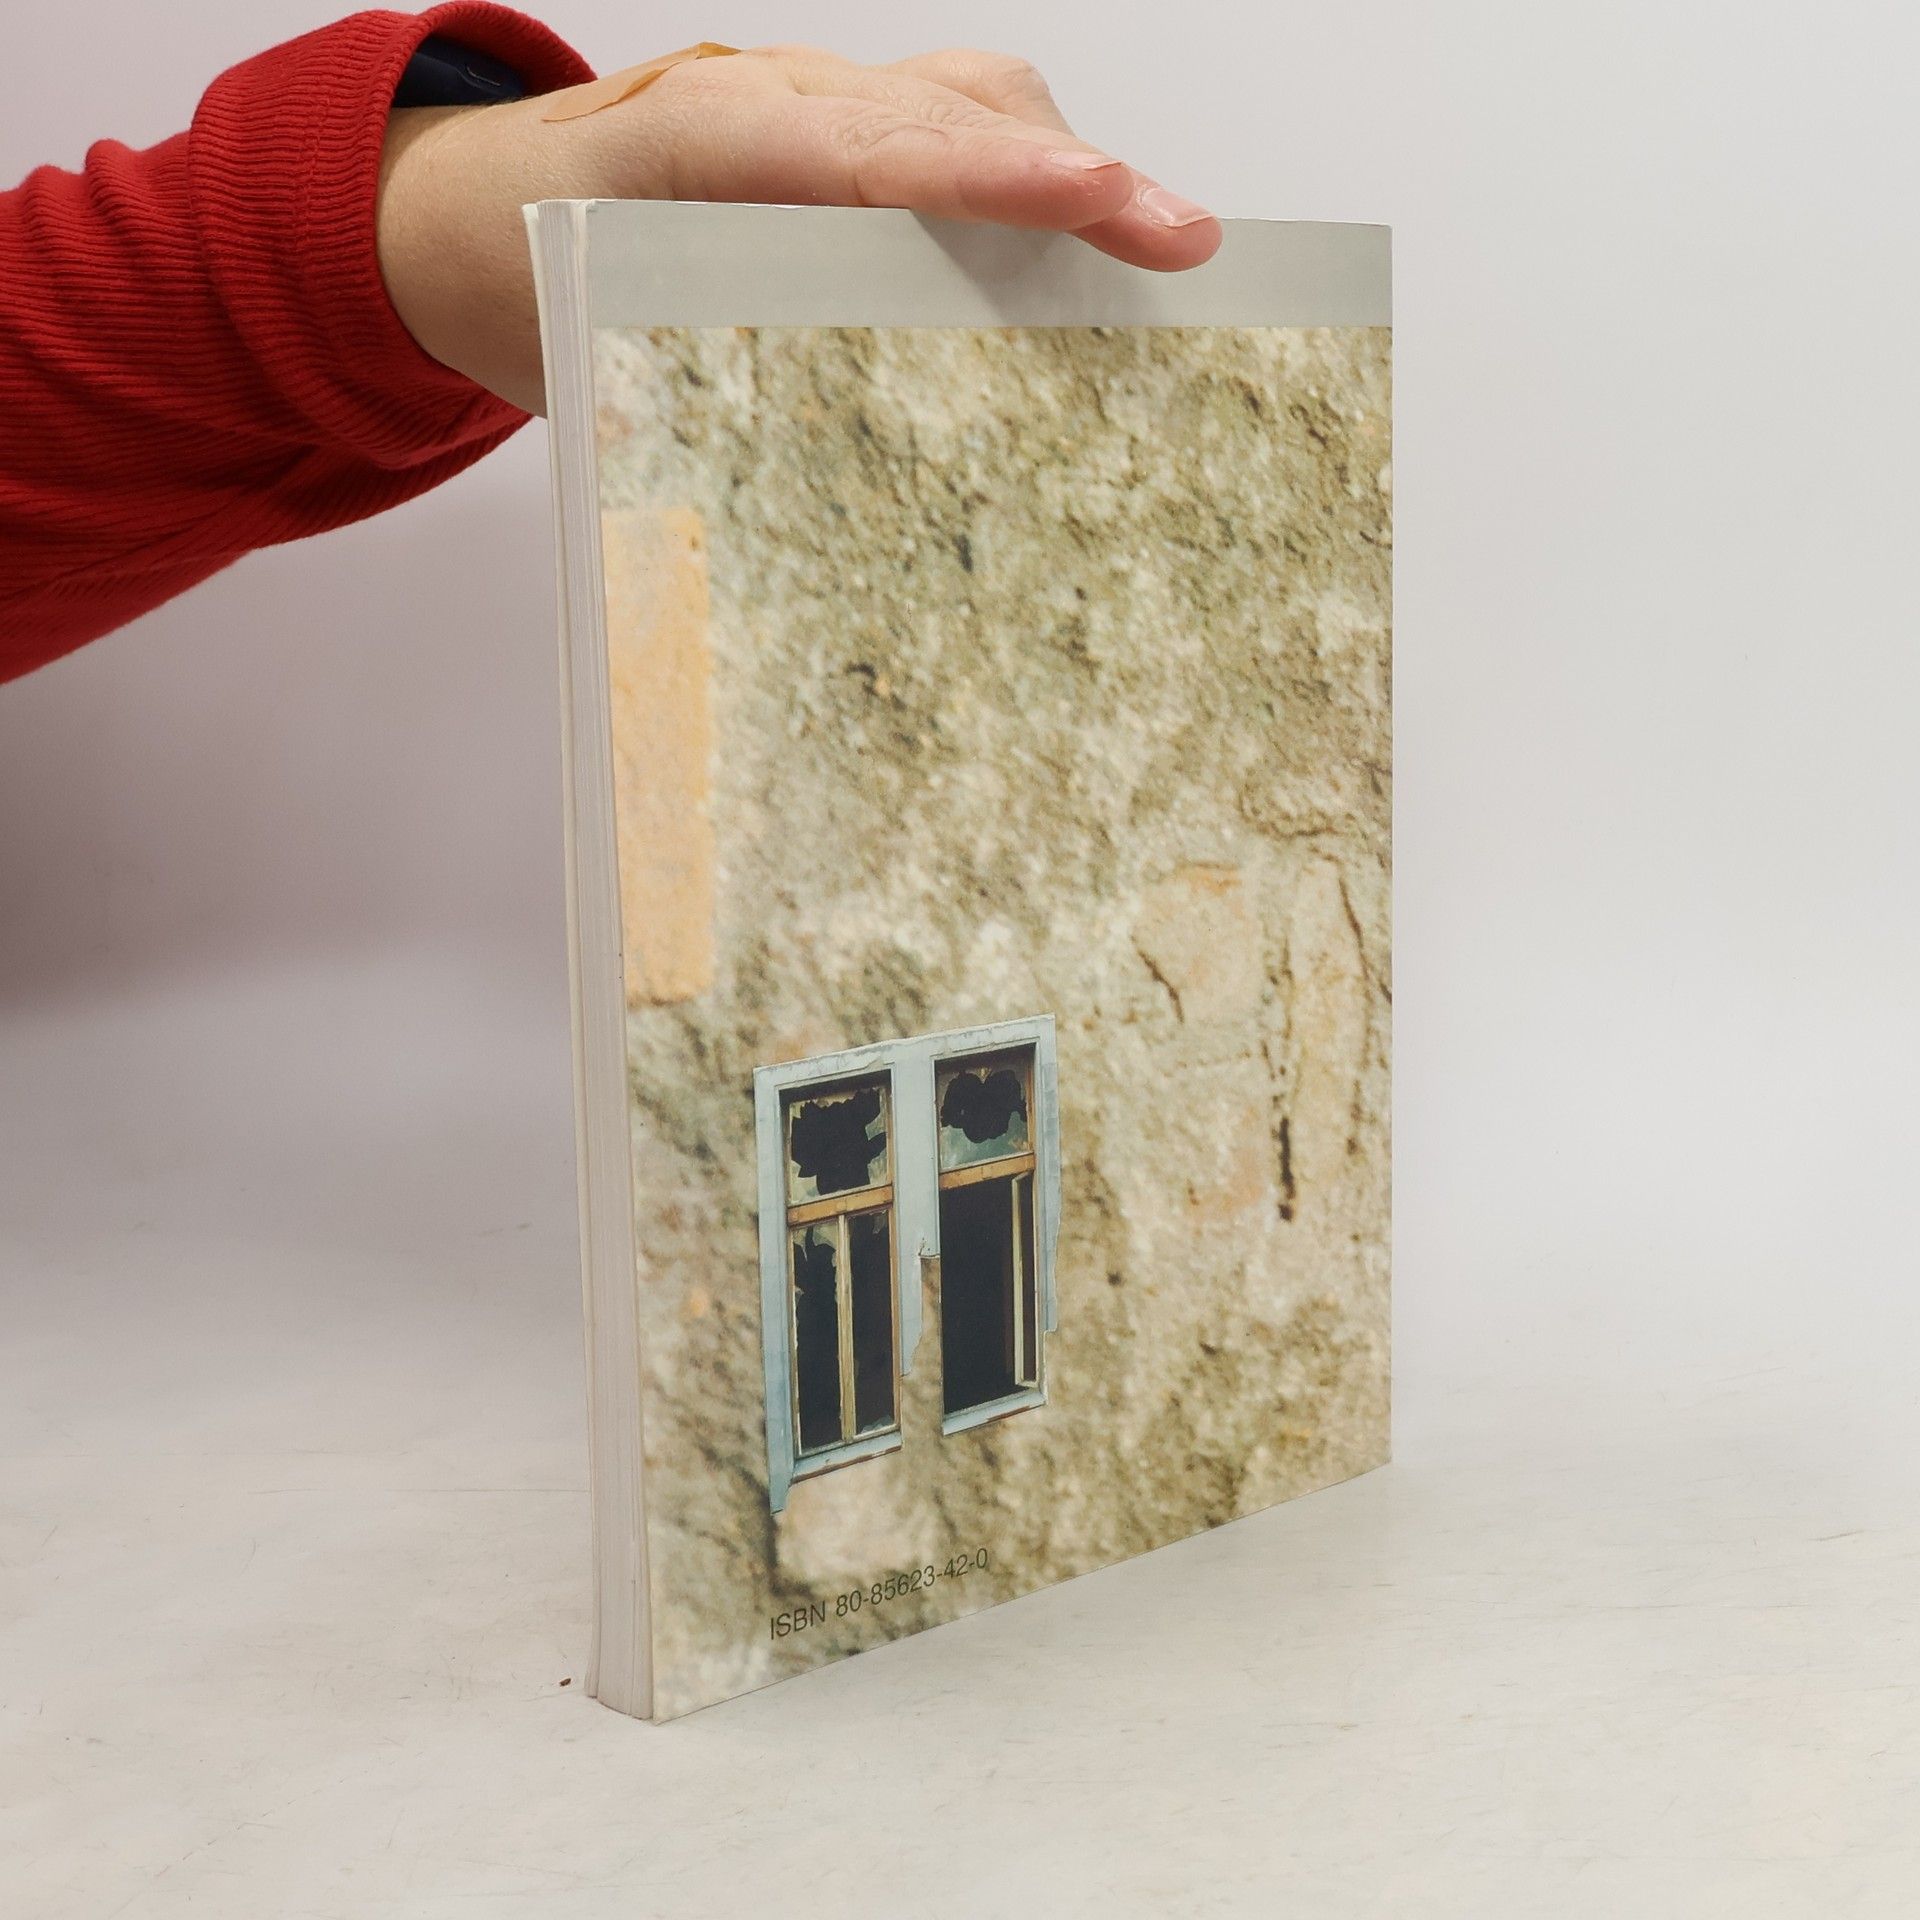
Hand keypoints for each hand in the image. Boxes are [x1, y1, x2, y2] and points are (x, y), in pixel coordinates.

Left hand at [377, 44, 1222, 413]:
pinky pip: (946, 122)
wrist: (463, 214)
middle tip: (1181, 241)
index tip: (1084, 192)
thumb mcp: (571, 355)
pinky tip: (1090, 237)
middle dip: (1067, 172)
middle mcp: (760, 97)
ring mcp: (805, 100)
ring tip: (1167, 248)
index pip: (851, 149)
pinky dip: (1024, 172)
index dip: (975, 174)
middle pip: (936, 112)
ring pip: (959, 98)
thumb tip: (782, 531)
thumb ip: (667, 409)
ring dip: (1064, 165)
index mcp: (682, 148)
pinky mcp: (835, 128)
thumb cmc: (523, 284)